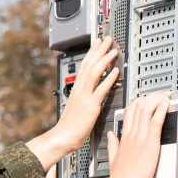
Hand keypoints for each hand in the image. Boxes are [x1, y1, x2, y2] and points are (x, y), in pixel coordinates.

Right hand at [28, 36, 122, 168]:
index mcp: (76, 89)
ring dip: (104, 59)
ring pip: (93, 72)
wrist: (62, 138)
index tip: (99, 43)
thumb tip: (91, 94)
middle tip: (107, 39)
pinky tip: (115, 72)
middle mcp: (79, 90)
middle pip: (89, 64)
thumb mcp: (77, 108)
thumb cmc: (69, 127)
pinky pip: (100, 89)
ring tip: (113, 50)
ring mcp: (84, 96)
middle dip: (99, 50)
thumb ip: (84, 98)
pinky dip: (108, 79)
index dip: (92, 53)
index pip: (84, 65)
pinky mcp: (90, 106)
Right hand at [108, 91, 171, 177]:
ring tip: (165, 94)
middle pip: (138, 107)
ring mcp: (140, 137)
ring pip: (147, 110)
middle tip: (159, 94)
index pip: (129, 113)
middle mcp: (131, 135)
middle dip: (150, 97)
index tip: (146, 99)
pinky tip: (166, 103)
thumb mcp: (113, 159)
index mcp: (124, 138)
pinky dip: (161, 110)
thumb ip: (113, 145)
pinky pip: (155, 121)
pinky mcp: (150, 143)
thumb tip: (112, 135)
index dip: (138, 102)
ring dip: (157, 99)